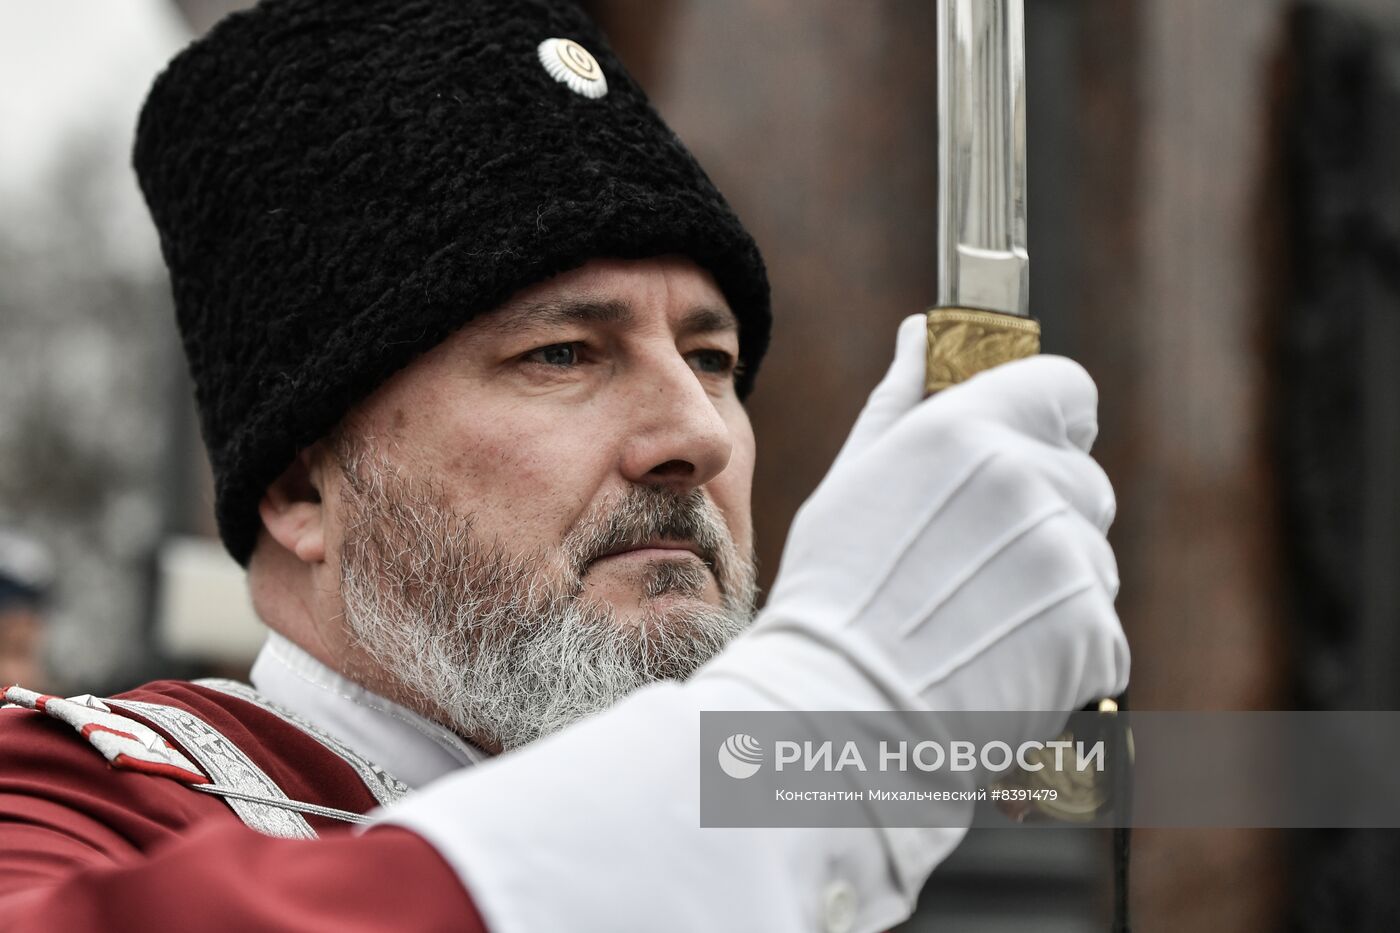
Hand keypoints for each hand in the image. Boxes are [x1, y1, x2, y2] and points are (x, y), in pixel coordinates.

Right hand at [708, 313, 1127, 743]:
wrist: (842, 713)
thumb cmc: (833, 594)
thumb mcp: (853, 480)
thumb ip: (901, 400)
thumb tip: (921, 334)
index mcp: (968, 431)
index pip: (1069, 387)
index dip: (1052, 416)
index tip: (1028, 444)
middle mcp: (1028, 482)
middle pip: (1082, 478)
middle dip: (1044, 510)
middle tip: (975, 561)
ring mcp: (1068, 559)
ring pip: (1091, 554)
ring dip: (1052, 580)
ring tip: (977, 617)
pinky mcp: (1095, 633)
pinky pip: (1100, 625)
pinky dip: (1062, 644)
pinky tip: (998, 658)